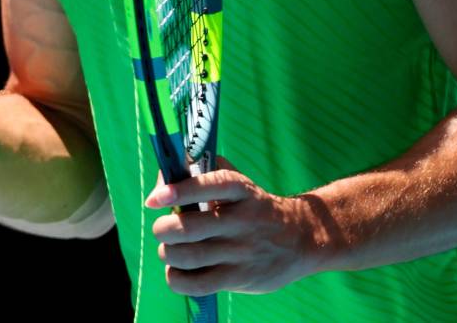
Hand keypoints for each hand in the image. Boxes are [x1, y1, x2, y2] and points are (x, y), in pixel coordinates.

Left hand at [146, 156, 326, 295]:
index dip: (180, 191)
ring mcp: (241, 252)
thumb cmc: (255, 206)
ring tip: (168, 248)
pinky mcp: (238, 278)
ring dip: (167, 252)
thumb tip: (163, 180)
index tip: (155, 199)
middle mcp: (241, 220)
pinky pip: (198, 284)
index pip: (210, 185)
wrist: (301, 239)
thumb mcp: (239, 183)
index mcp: (241, 190)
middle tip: (162, 227)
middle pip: (189, 227)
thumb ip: (203, 173)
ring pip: (189, 256)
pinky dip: (177, 278)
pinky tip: (176, 271)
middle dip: (164, 228)